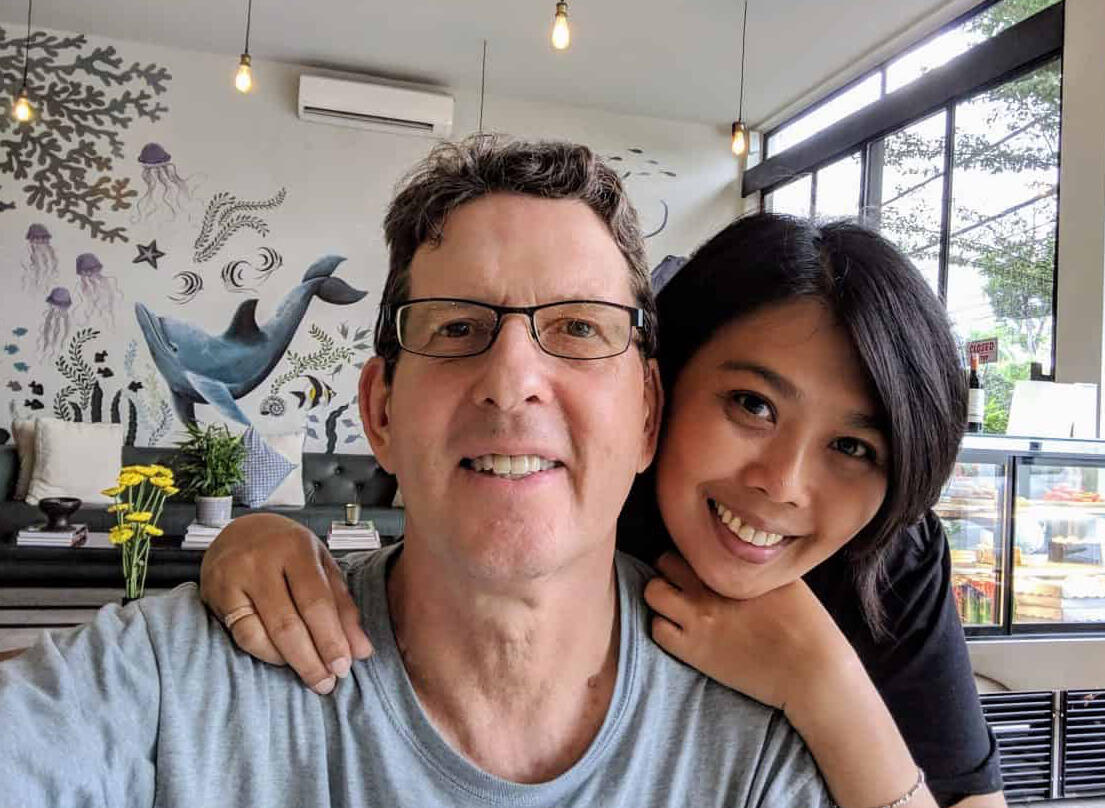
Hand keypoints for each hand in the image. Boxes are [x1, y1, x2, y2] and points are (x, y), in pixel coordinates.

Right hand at [200, 513, 372, 693]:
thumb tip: (361, 649)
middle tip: (328, 681)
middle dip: (312, 659)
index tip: (344, 666)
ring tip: (310, 674)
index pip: (316, 601)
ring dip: (289, 662)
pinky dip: (266, 653)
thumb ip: (342, 605)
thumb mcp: (321, 565)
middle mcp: (262, 561)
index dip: (331, 639)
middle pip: (288, 623)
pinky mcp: (215, 595)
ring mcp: (234, 578)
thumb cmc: (286, 548)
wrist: (238, 529)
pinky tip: (283, 659)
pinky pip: (243, 635)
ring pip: (261, 634)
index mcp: (297, 547)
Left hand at [643, 552, 858, 710]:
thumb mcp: (784, 578)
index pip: (692, 542)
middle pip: (666, 560)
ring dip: (661, 594)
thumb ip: (755, 564)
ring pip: (653, 591)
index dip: (694, 551)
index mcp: (733, 567)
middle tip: (685, 582)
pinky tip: (682, 630)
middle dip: (672, 568)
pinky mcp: (694, 651)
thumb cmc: (807, 623)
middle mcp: (710, 587)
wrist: (811, 670)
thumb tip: (740, 553)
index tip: (701, 561)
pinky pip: (657, 629)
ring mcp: (698, 619)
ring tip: (678, 604)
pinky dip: (663, 626)